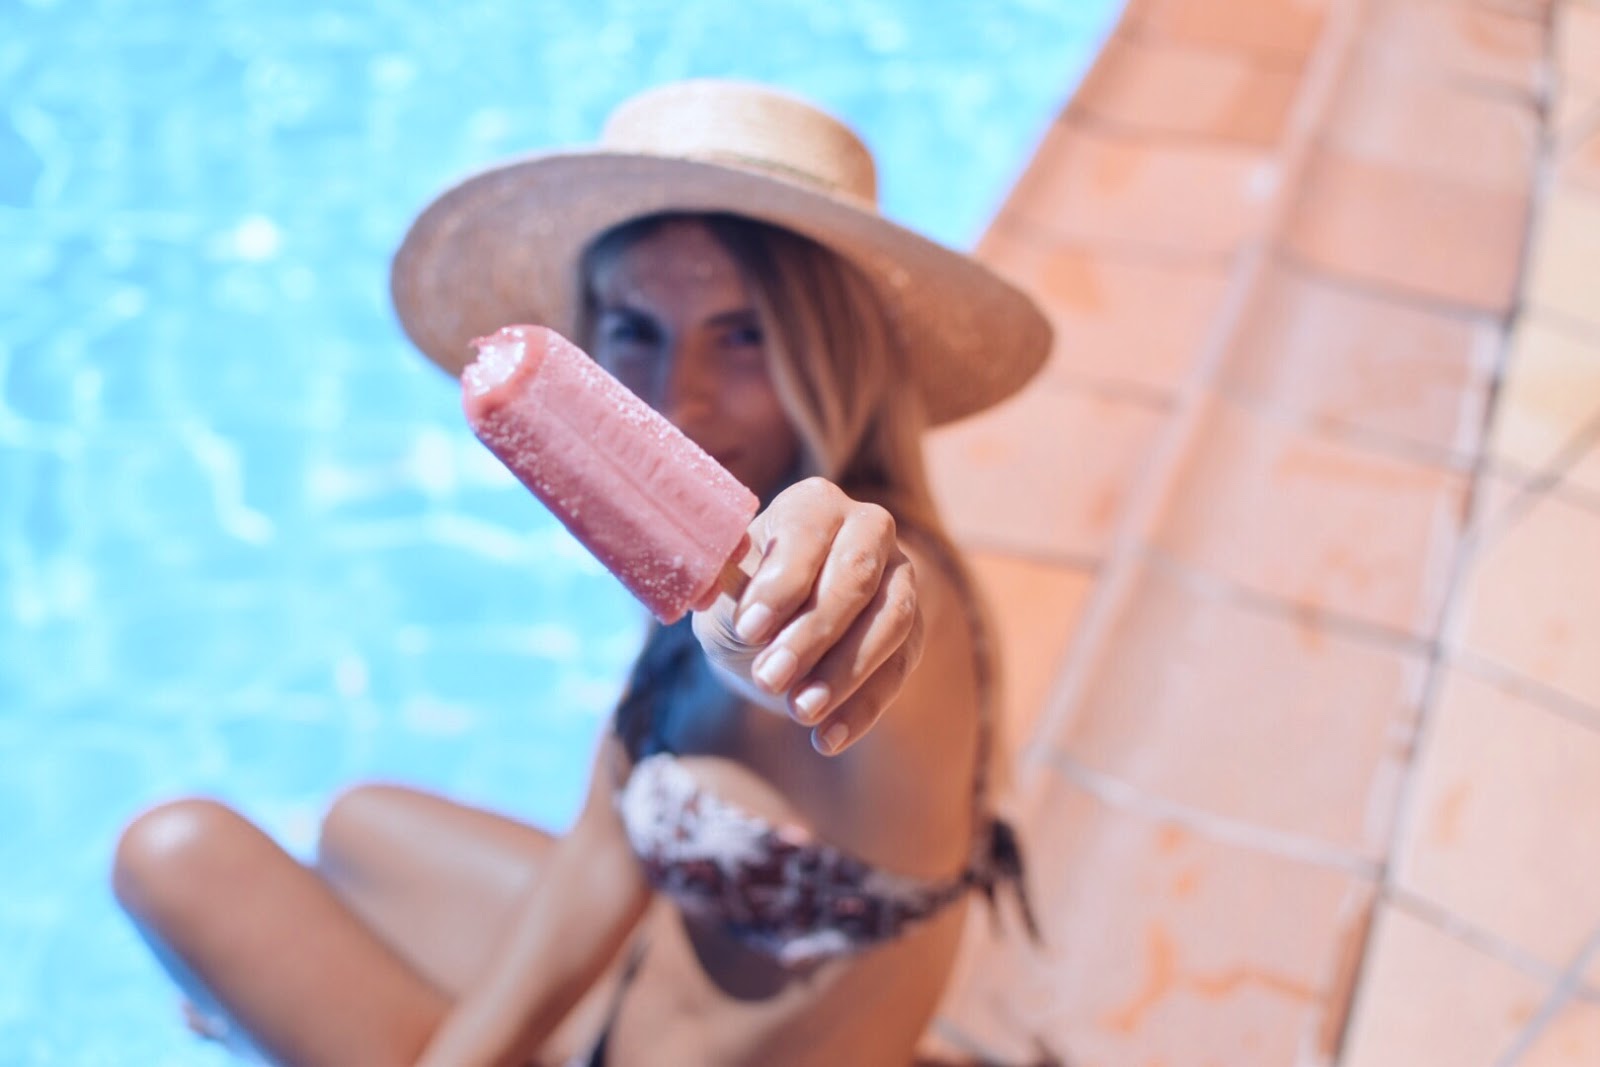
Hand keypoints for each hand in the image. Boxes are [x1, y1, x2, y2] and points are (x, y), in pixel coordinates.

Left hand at [692, 477, 924, 755]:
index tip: (748, 629)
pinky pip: (898, 670)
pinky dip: (862, 709)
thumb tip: (712, 582)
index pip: (808, 533)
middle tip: (769, 678)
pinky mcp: (913, 633)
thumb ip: (720, 585)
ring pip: (891, 622)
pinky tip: (826, 740)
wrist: (772, 642)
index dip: (781, 582)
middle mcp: (868, 531)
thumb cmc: (743, 604)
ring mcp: (899, 581)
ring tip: (799, 712)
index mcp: (814, 506)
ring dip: (844, 672)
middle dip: (813, 632)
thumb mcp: (721, 595)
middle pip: (856, 576)